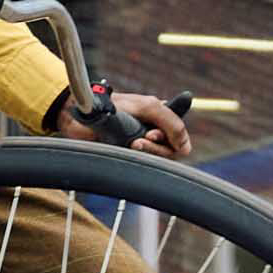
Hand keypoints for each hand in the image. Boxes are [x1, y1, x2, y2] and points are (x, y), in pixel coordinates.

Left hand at [65, 87, 192, 159]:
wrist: (87, 115)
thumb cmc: (115, 106)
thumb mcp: (149, 107)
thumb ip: (172, 123)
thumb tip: (186, 149)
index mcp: (162, 119)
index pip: (181, 139)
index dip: (175, 139)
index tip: (157, 134)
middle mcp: (154, 134)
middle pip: (171, 152)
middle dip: (157, 147)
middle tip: (143, 138)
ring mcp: (142, 146)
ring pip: (157, 161)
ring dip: (147, 152)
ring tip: (133, 142)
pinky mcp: (129, 156)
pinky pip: (142, 165)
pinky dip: (136, 157)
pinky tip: (127, 147)